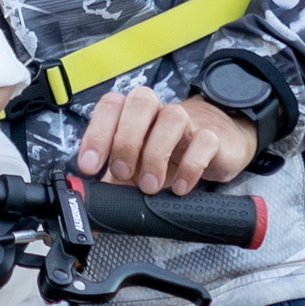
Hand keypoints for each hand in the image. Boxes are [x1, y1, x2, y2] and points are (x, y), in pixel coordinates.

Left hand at [72, 88, 258, 191]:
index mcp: (134, 113)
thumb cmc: (168, 153)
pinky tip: (180, 187)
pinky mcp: (213, 136)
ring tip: (150, 187)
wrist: (216, 145)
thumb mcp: (136, 166)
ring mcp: (188, 120)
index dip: (96, 133)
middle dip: (125, 140)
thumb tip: (87, 203)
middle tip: (122, 173)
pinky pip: (204, 141)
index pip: (111, 106)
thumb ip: (112, 180)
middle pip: (140, 102)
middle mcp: (159, 111)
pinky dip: (190, 166)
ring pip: (173, 117)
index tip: (89, 166)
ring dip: (156, 154)